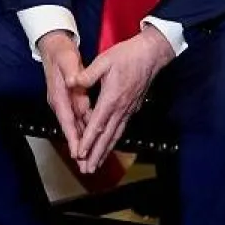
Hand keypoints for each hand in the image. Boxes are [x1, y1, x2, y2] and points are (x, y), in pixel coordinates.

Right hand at [37, 30, 91, 162]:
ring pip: (75, 127)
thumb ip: (72, 73)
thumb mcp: (68, 60)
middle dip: (79, 148)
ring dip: (83, 143)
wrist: (53, 47)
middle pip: (71, 129)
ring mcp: (63, 104)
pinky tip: (93, 141)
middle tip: (87, 166)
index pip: (68, 120)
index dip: (74, 137)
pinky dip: (85, 132)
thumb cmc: (61, 53)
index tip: (79, 152)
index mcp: (59, 96)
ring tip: (91, 160)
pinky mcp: (69, 102)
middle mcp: (60, 103)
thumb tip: (72, 83)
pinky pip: (79, 120)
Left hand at [68, 26, 174, 174]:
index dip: (88, 140)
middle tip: (87, 170)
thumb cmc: (127, 55)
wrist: (152, 54)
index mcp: (111, 98)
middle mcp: (121, 108)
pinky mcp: (132, 108)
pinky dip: (114, 141)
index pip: (97, 124)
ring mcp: (128, 109)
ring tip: (96, 165)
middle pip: (107, 136)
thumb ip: (87, 74)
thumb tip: (72, 82)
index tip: (80, 154)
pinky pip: (121, 129)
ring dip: (105, 151)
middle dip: (96, 154)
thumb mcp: (104, 60)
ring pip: (115, 135)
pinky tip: (109, 146)